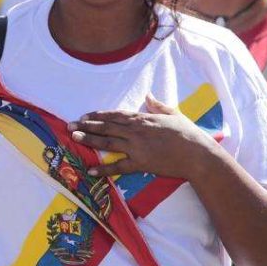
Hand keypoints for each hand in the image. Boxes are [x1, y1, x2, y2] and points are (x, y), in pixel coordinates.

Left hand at [67, 94, 218, 179]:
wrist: (197, 154)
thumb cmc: (188, 134)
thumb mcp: (173, 114)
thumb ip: (158, 105)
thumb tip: (148, 95)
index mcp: (143, 119)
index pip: (115, 115)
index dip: (98, 115)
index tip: (85, 115)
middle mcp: (136, 131)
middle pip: (106, 126)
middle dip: (86, 125)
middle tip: (69, 125)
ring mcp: (137, 147)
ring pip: (108, 142)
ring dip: (89, 140)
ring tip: (74, 137)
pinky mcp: (140, 163)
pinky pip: (119, 166)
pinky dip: (104, 168)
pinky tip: (91, 170)